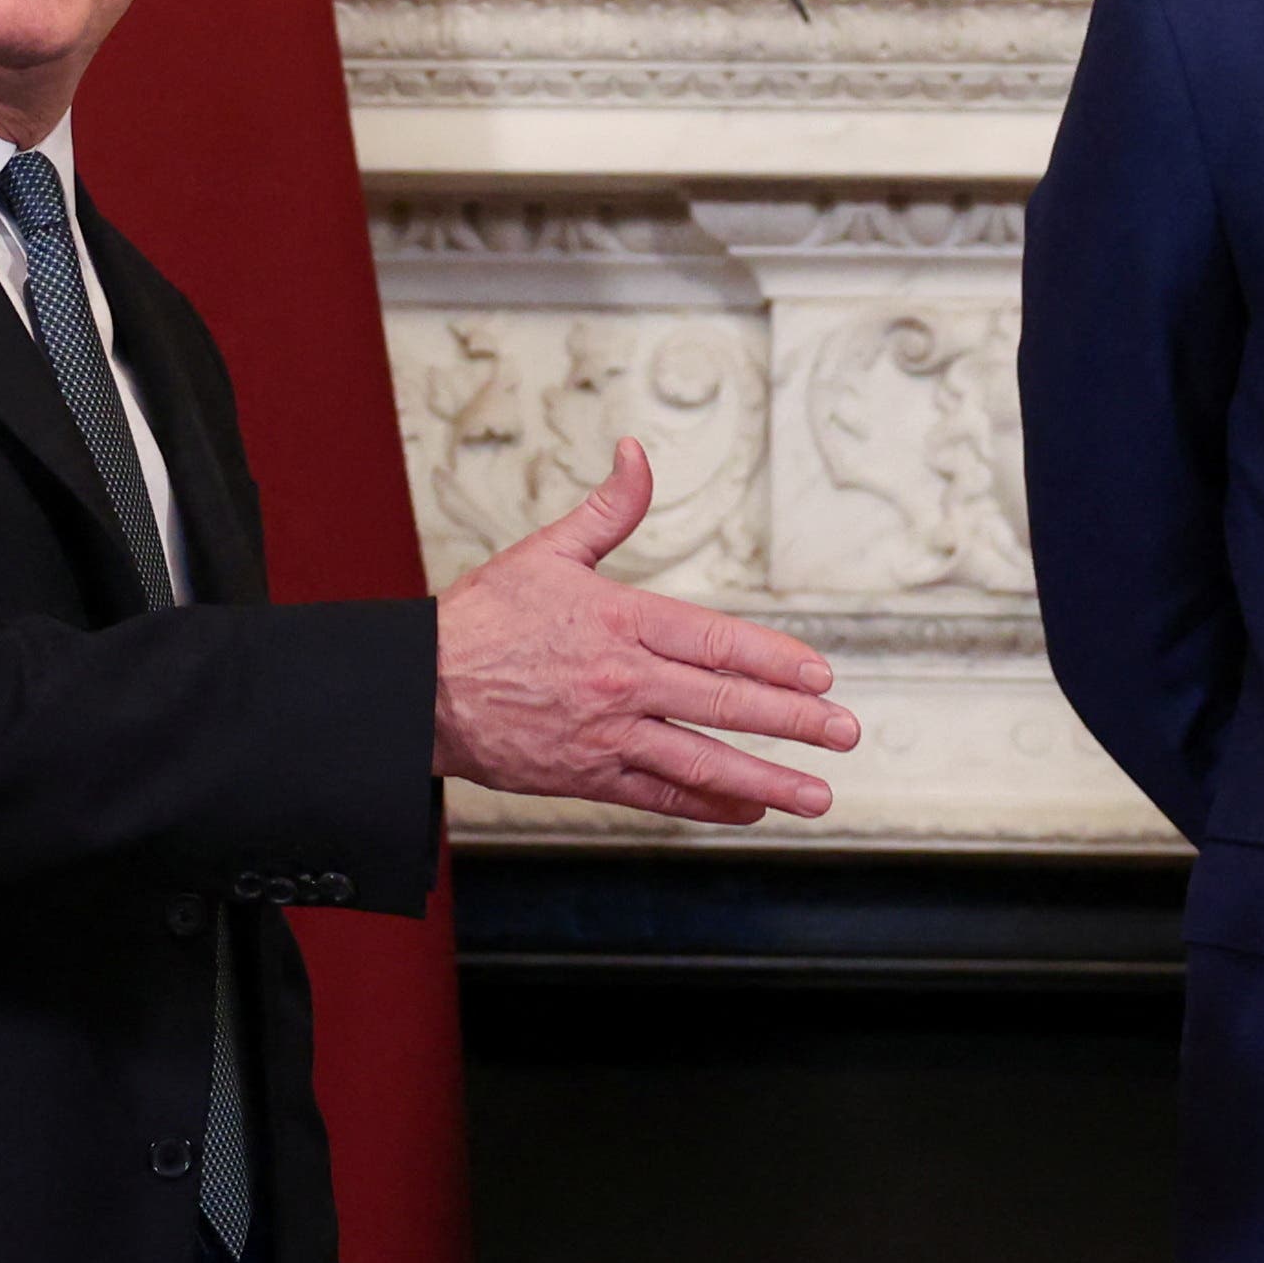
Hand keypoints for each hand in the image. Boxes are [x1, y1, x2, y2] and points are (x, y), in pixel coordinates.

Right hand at [432, 440, 858, 823]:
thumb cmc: (483, 619)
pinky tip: (750, 808)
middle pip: (723, 703)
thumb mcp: (547, 551)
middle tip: (844, 732)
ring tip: (817, 794)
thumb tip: (637, 453)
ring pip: (701, 760)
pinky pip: (661, 795)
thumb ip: (608, 510)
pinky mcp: (587, 775)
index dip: (776, 660)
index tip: (821, 675)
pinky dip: (709, 805)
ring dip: (767, 779)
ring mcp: (607, 734)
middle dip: (794, 721)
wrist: (419, 690)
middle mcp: (622, 681)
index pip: (717, 641)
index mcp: (620, 619)